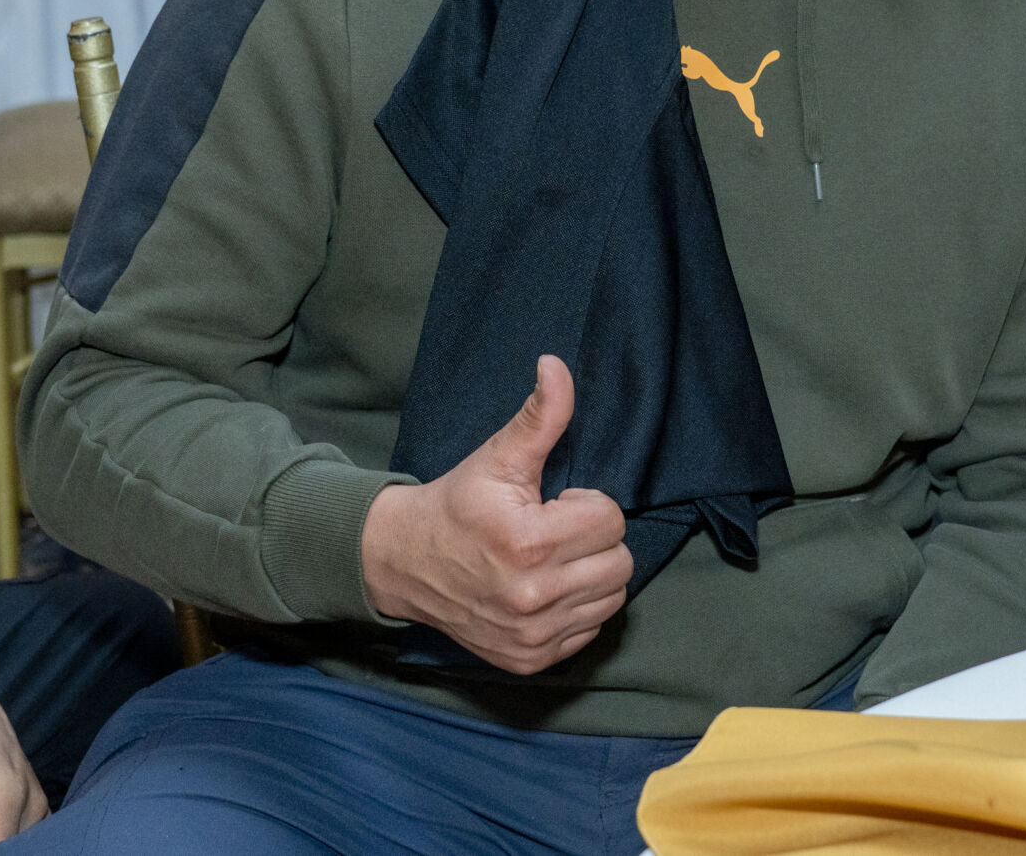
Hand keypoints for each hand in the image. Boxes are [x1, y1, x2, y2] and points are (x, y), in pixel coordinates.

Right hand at [360, 356, 631, 674]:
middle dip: (593, 539)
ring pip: (612, 598)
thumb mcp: (497, 456)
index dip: (585, 505)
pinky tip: (545, 587)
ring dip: (590, 574)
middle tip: (554, 530)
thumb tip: (557, 366)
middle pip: (620, 562)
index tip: (553, 504)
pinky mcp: (531, 660)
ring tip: (550, 558)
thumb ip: (539, 416)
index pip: (610, 519)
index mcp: (529, 542)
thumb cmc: (459, 505)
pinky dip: (577, 608)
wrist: (405, 563)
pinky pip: (591, 630)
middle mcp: (533, 596)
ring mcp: (533, 635)